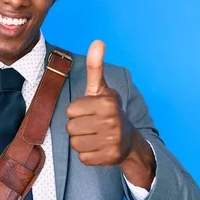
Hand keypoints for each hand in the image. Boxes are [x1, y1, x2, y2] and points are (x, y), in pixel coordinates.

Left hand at [66, 40, 134, 165]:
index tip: (90, 111)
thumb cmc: (108, 111)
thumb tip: (97, 41)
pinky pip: (83, 157)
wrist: (128, 141)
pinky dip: (88, 154)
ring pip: (75, 143)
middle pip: (71, 127)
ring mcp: (111, 141)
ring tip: (94, 136)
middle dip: (78, 127)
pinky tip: (98, 148)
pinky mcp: (109, 157)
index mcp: (107, 102)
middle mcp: (111, 121)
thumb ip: (96, 66)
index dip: (77, 111)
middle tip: (92, 125)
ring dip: (81, 141)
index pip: (71, 110)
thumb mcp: (101, 89)